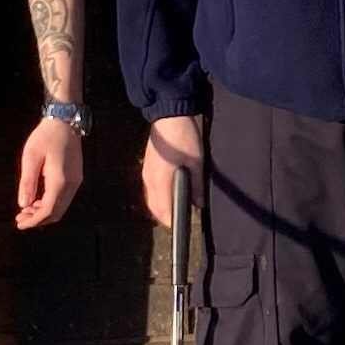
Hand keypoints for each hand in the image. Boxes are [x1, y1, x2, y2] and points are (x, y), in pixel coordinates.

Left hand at [17, 115, 84, 230]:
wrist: (65, 120)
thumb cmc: (45, 137)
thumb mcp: (30, 158)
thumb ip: (27, 183)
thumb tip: (23, 205)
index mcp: (60, 181)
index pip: (48, 210)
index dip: (34, 221)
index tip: (20, 224)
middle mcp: (72, 184)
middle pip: (57, 212)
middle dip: (38, 219)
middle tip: (20, 219)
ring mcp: (76, 181)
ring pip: (61, 207)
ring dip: (44, 212)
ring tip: (26, 210)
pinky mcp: (76, 177)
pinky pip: (64, 198)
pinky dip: (51, 204)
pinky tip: (38, 200)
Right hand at [141, 115, 203, 231]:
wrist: (170, 116)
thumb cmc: (184, 138)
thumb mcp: (197, 163)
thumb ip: (197, 186)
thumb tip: (198, 204)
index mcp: (161, 181)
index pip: (163, 211)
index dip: (171, 222)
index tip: (180, 227)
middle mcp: (150, 180)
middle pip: (154, 208)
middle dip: (165, 217)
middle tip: (180, 220)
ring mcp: (146, 173)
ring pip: (150, 199)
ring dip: (161, 207)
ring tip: (176, 207)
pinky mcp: (147, 167)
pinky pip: (150, 189)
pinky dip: (158, 196)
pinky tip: (169, 192)